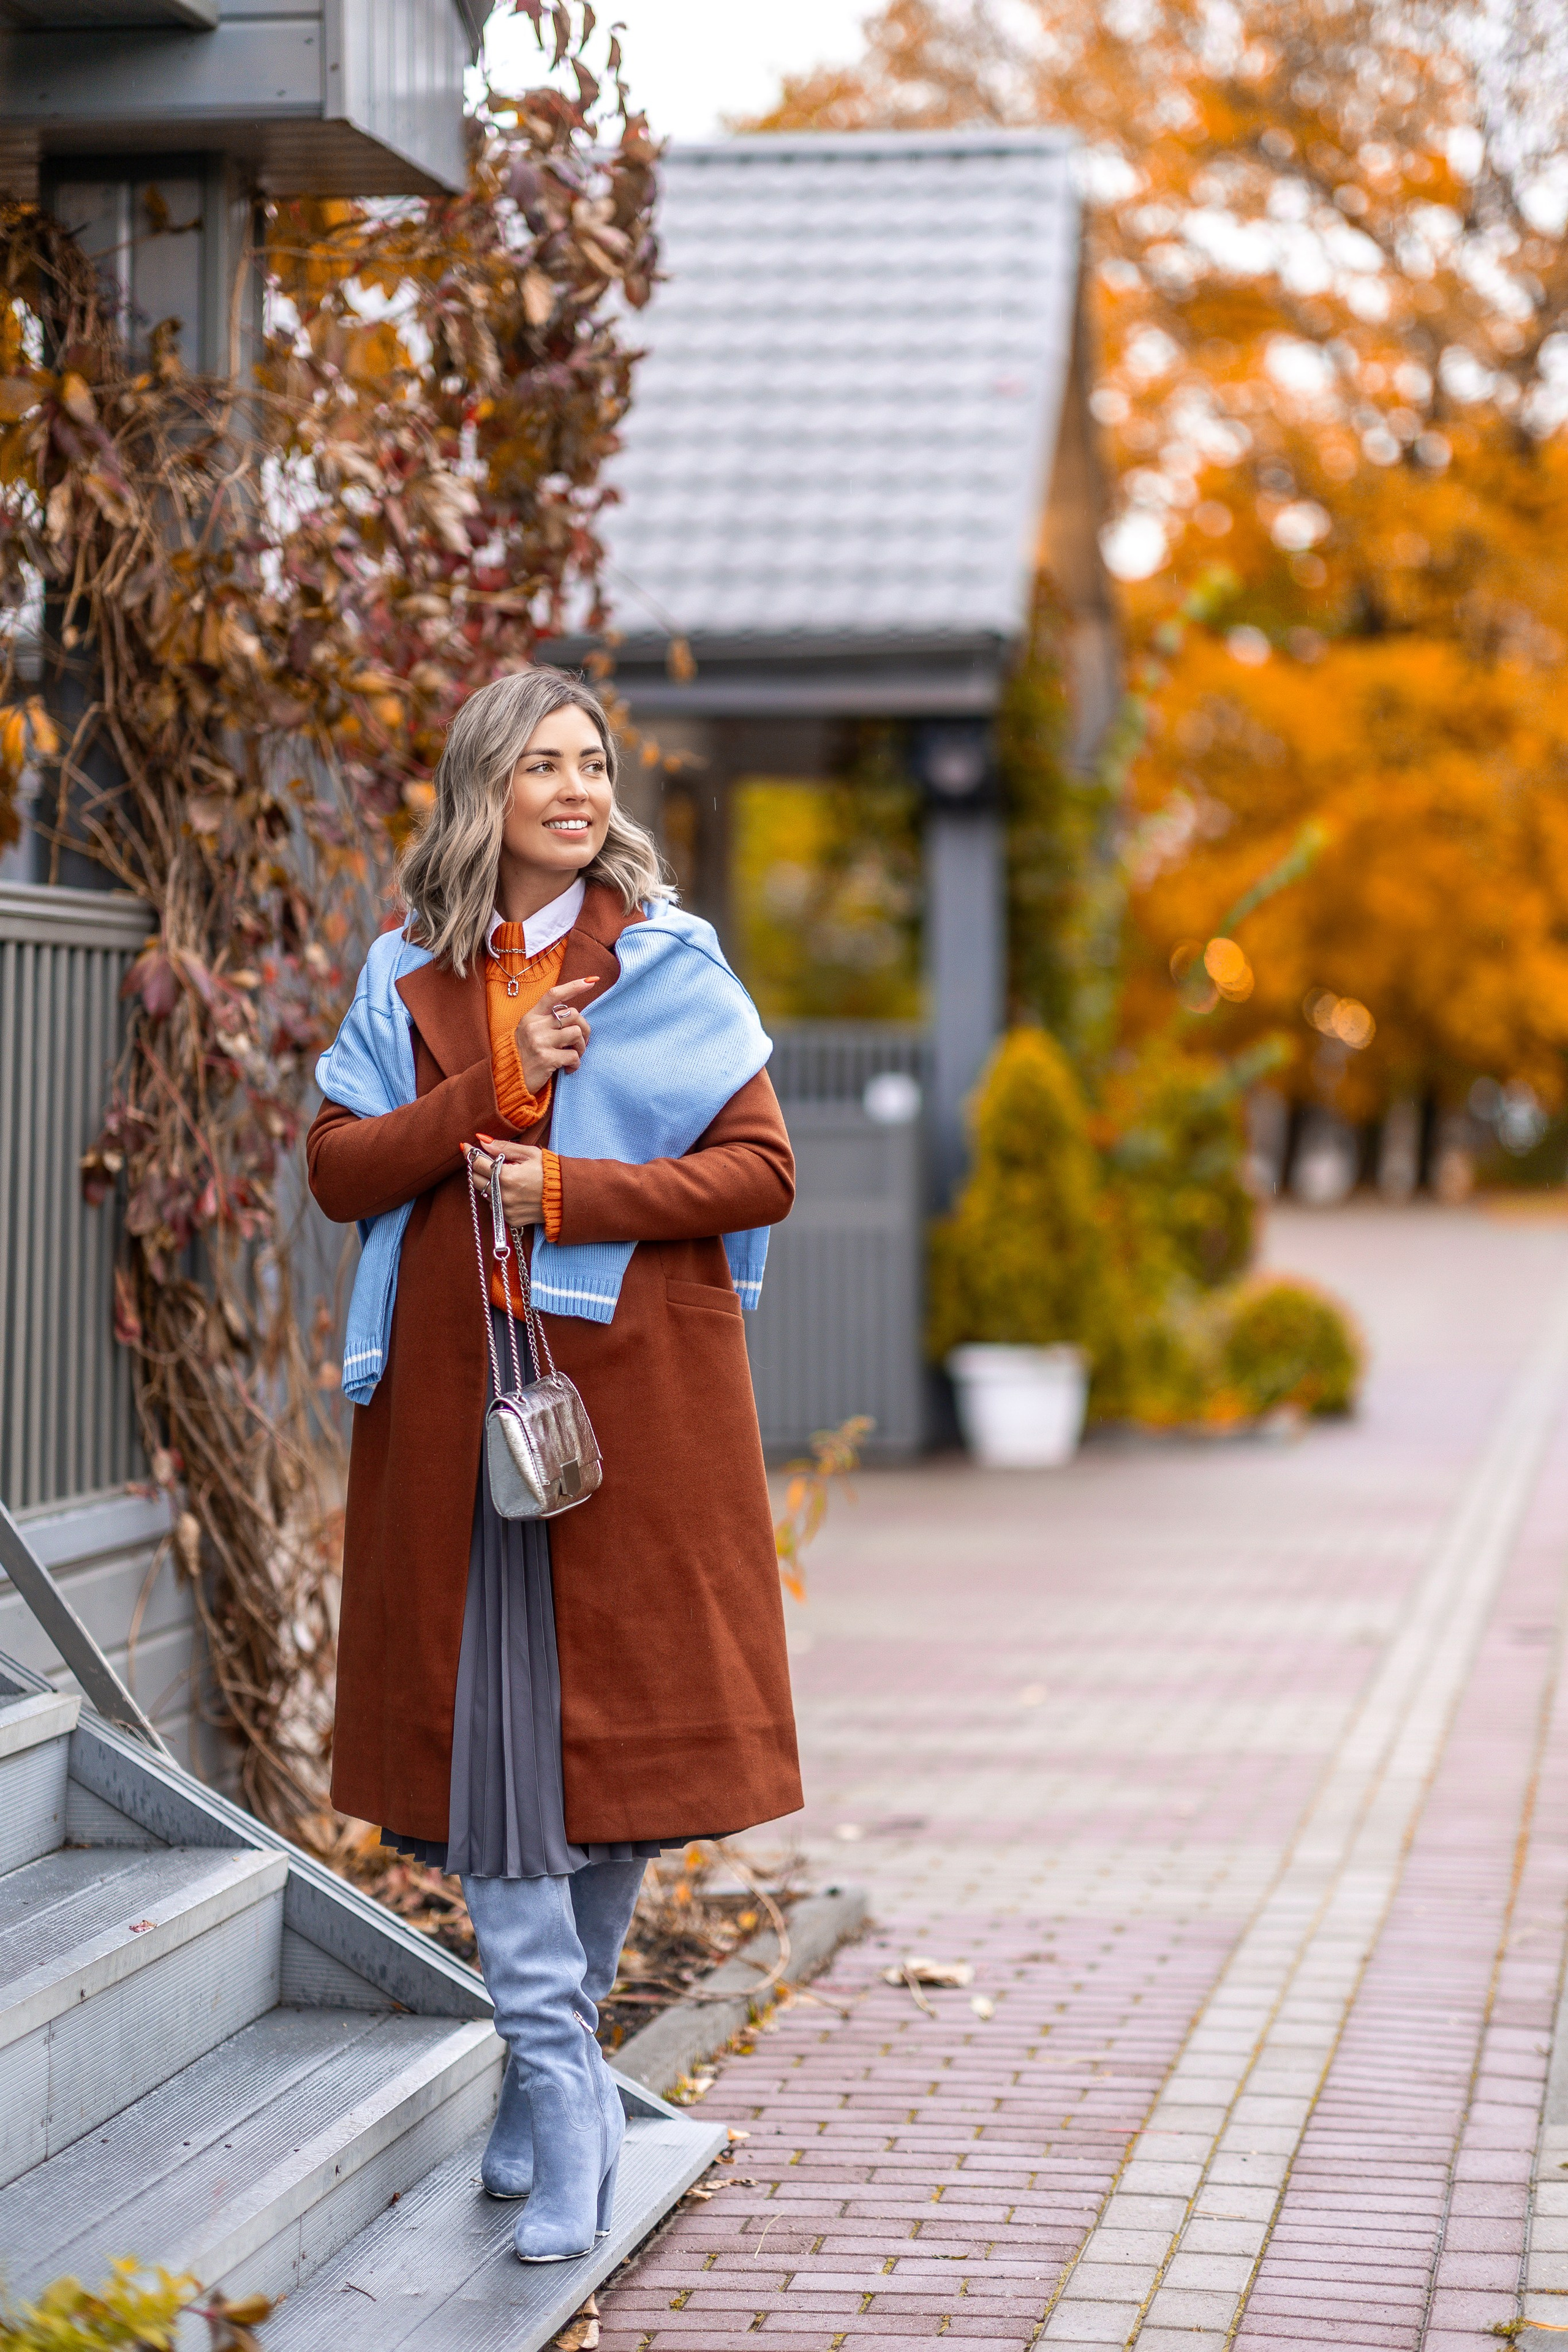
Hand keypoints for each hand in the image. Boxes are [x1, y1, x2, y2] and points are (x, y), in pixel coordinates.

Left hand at [471, 1138, 544, 1225]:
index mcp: (506, 1177)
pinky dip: (498, 1197)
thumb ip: (504, 1147)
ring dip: (489, 1183)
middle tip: (486, 1161)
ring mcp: (506, 1210)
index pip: (477, 1164)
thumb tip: (483, 1141)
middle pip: (475, 1180)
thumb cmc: (551, 1172)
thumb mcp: (529, 1153)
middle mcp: (503, 1196)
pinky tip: (512, 1191)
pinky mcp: (510, 1219)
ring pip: (485, 1193)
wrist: (567, 1197)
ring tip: (505, 1176)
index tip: (466, 1147)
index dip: (470, 1153)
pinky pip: (495, 1206)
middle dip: (477, 1168)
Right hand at [515, 978, 596, 1094]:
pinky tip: (568, 1069)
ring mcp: (540, 1041)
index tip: (591, 981)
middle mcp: (534, 1026)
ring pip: (576, 1033)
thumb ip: (546, 1021)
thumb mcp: (529, 1032)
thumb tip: (574, 1015)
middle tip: (581, 1042)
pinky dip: (576, 1064)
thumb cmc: (524, 1055)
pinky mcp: (546, 1059)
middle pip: (573, 1014)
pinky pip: (573, 1056)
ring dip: (581, 1047)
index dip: (574, 986)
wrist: (508, 1080)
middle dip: (584, 1028)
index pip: (553, 994)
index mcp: (531, 1017)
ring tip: (575, 1055)